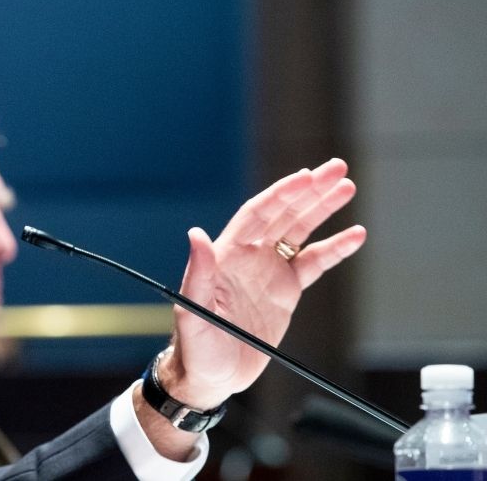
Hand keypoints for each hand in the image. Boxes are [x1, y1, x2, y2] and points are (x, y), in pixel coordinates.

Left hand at [159, 157, 366, 409]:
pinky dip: (333, 249)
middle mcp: (248, 256)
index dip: (282, 194)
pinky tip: (354, 235)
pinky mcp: (285, 291)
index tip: (306, 177)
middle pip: (283, 214)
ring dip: (322, 209)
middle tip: (337, 169)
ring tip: (346, 187)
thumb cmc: (195, 346)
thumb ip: (198, 273)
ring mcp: (268, 271)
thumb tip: (196, 235)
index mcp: (226, 255)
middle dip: (309, 191)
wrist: (211, 376)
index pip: (258, 214)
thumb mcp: (192, 311)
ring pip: (300, 232)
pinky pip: (313, 263)